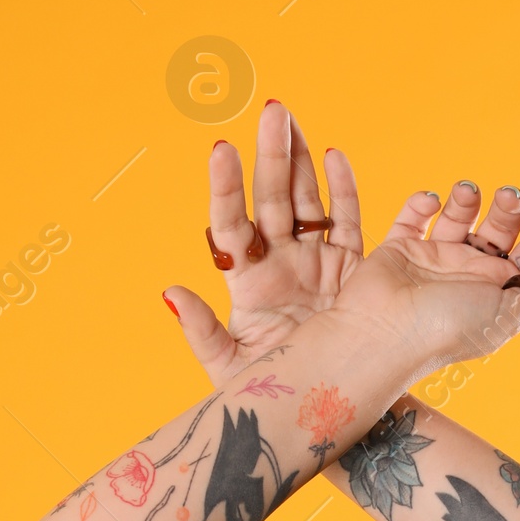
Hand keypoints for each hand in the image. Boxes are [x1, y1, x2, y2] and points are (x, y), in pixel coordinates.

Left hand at [163, 100, 367, 387]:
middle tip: (272, 112)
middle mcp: (277, 265)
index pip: (230, 225)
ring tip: (290, 119)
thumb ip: (202, 334)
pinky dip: (342, 190)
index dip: (226, 188)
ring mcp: (312, 263)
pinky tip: (334, 155)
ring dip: (299, 160)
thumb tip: (170, 293)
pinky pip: (346, 222)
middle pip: (270, 200)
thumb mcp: (232, 371)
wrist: (326, 408)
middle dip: (270, 156)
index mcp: (246, 284)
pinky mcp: (349, 271)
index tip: (222, 150)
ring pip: (304, 201)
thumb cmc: (275, 396)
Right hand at [333, 171, 519, 379]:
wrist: (383, 334)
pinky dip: (423, 202)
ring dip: (469, 197)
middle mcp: (473, 275)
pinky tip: (429, 200)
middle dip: (511, 205)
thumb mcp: (507, 313)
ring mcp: (439, 260)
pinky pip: (417, 216)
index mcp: (502, 291)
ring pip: (463, 215)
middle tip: (508, 197)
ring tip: (466, 192)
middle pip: (503, 226)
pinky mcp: (405, 249)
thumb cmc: (445, 331)